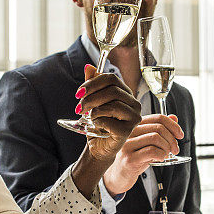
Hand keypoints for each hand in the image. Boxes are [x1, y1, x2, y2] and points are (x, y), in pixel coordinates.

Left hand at [70, 65, 141, 197]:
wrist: (98, 147)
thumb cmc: (97, 123)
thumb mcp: (92, 102)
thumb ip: (92, 84)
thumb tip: (89, 67)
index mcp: (126, 93)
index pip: (112, 78)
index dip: (93, 83)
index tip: (78, 93)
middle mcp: (134, 104)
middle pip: (113, 91)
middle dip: (91, 98)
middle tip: (79, 108)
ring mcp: (134, 118)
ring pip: (112, 105)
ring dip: (94, 111)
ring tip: (89, 118)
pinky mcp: (128, 131)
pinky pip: (109, 120)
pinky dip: (97, 122)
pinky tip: (96, 127)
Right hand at [102, 113, 184, 194]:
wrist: (119, 176)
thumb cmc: (135, 158)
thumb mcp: (149, 142)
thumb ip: (160, 130)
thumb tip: (174, 117)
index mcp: (135, 126)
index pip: (158, 118)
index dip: (173, 125)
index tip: (180, 135)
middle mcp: (129, 132)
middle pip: (158, 127)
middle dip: (172, 139)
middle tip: (175, 149)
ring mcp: (127, 145)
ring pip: (155, 138)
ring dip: (167, 147)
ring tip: (166, 154)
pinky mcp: (129, 158)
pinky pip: (152, 151)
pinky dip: (161, 155)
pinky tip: (160, 159)